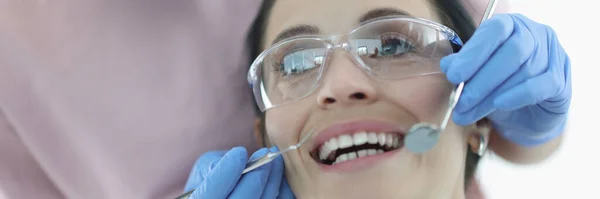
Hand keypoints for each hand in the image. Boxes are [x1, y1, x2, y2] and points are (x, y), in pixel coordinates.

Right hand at [184, 147, 294, 198]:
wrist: (224, 196)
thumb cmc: (209, 183)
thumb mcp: (203, 171)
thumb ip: (213, 164)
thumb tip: (237, 160)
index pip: (211, 193)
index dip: (227, 171)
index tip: (239, 152)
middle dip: (256, 174)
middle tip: (265, 153)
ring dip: (272, 181)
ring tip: (275, 161)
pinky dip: (282, 191)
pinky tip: (280, 177)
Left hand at [441, 14, 570, 146]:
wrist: (527, 118)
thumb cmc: (499, 89)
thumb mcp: (477, 76)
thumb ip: (464, 67)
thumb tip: (448, 65)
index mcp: (511, 26)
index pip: (494, 30)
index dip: (473, 53)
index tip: (454, 75)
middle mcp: (535, 34)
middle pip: (511, 52)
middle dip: (481, 80)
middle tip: (460, 101)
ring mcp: (553, 55)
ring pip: (524, 71)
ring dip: (492, 95)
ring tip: (469, 112)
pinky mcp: (561, 80)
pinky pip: (542, 85)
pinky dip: (518, 95)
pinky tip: (499, 105)